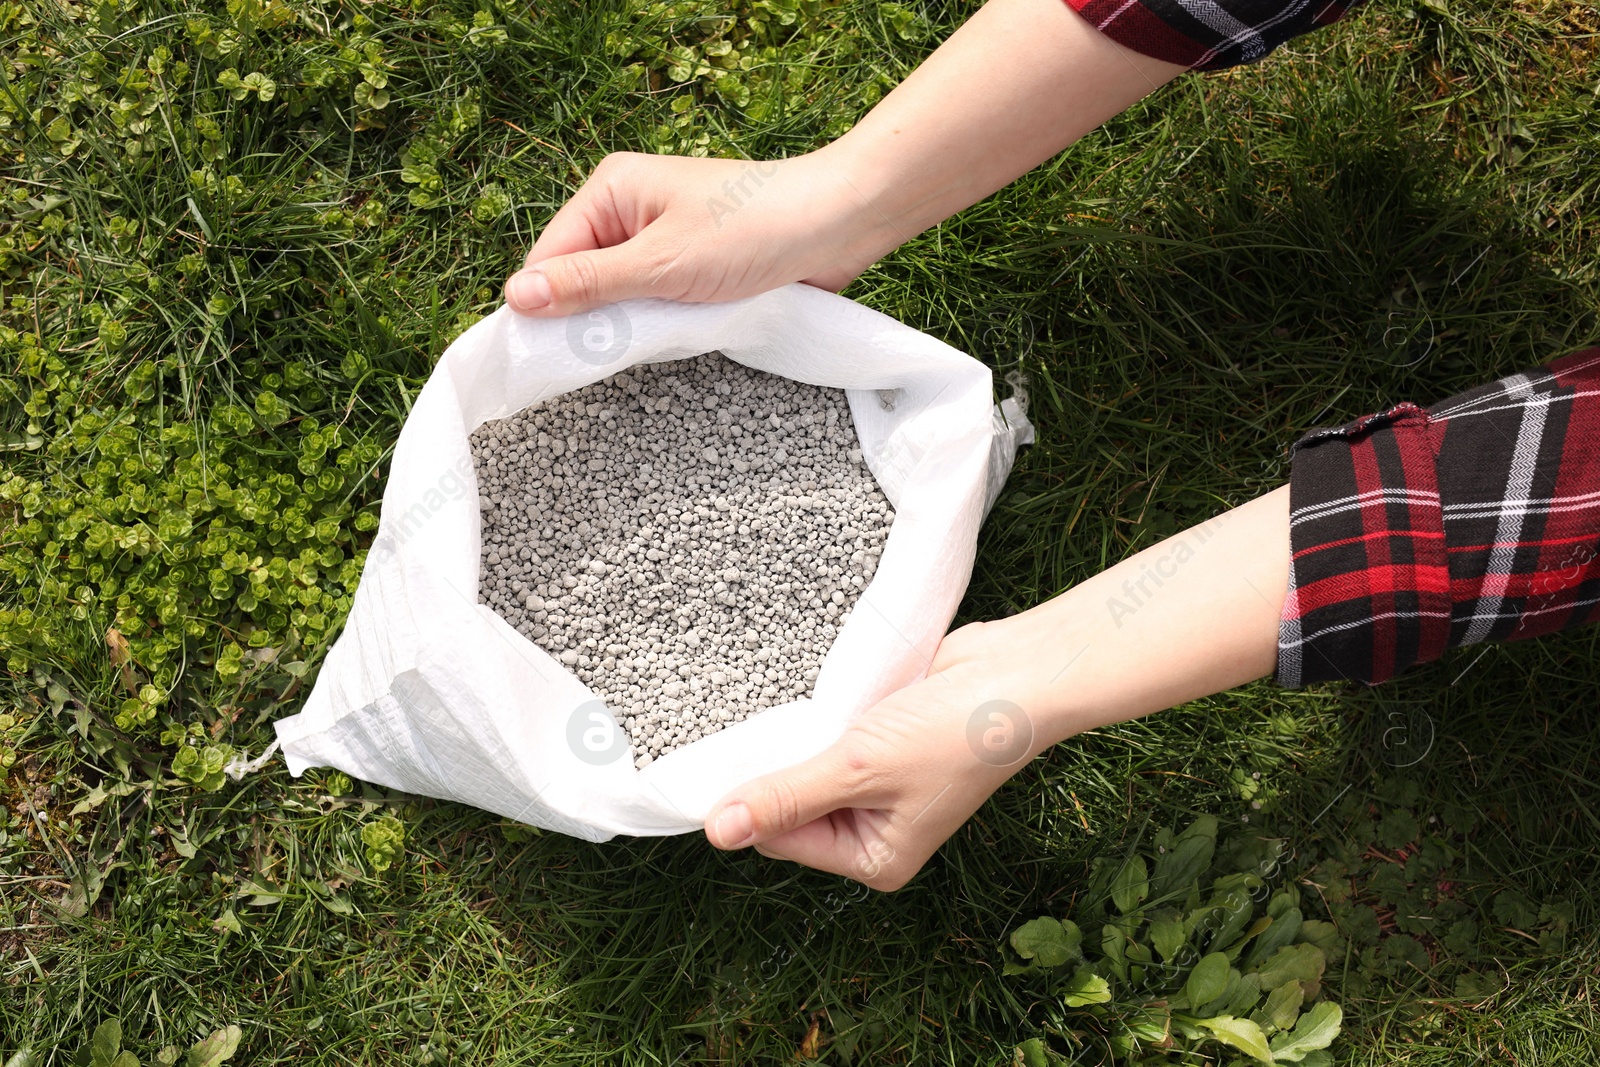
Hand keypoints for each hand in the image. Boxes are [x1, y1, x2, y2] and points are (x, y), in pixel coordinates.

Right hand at [501, 150, 892, 316]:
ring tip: (657, 336)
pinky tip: (680, 333)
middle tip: (613, 350)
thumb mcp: (662, 264)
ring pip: (622, 296)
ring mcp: (664, 237)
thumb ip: (589, 284)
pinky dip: (664, 322)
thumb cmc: (754, 230)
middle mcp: (631, 208)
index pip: (550, 256)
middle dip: (595, 318)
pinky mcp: (694, 264)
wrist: (839, 224)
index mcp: (612, 189)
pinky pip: (658, 301)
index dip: (546, 306)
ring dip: (634, 323)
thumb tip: (517, 296)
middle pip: (582, 279)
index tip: (548, 355)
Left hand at [702, 620, 1045, 890]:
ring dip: (798, 737)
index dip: (756, 801)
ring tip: (807, 709)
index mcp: (874, 859)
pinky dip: (817, 716)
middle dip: (780, 767)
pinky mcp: (877, 740)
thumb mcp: (858, 770)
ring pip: (803, 766)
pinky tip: (815, 694)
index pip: (781, 840)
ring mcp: (876, 784)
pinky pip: (825, 735)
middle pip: (788, 806)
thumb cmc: (953, 734)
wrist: (1016, 674)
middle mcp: (873, 830)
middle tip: (780, 726)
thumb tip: (718, 833)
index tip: (743, 755)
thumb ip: (787, 798)